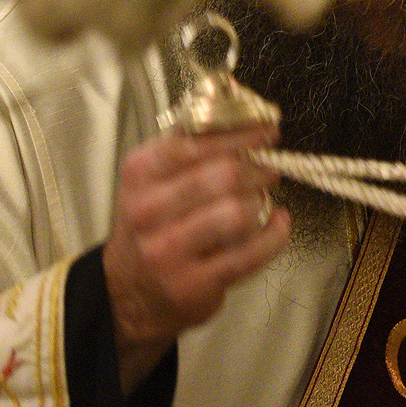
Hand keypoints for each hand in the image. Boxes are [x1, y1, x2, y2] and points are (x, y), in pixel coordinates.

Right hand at [103, 124, 287, 391]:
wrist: (127, 294)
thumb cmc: (150, 225)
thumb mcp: (151, 179)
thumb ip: (189, 145)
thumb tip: (243, 112)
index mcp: (140, 173)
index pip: (198, 141)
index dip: (242, 132)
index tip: (267, 130)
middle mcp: (148, 211)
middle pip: (226, 174)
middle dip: (258, 167)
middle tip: (269, 167)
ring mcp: (169, 251)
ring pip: (239, 212)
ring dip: (261, 201)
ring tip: (263, 199)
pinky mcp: (193, 284)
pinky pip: (250, 253)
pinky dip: (275, 234)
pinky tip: (278, 223)